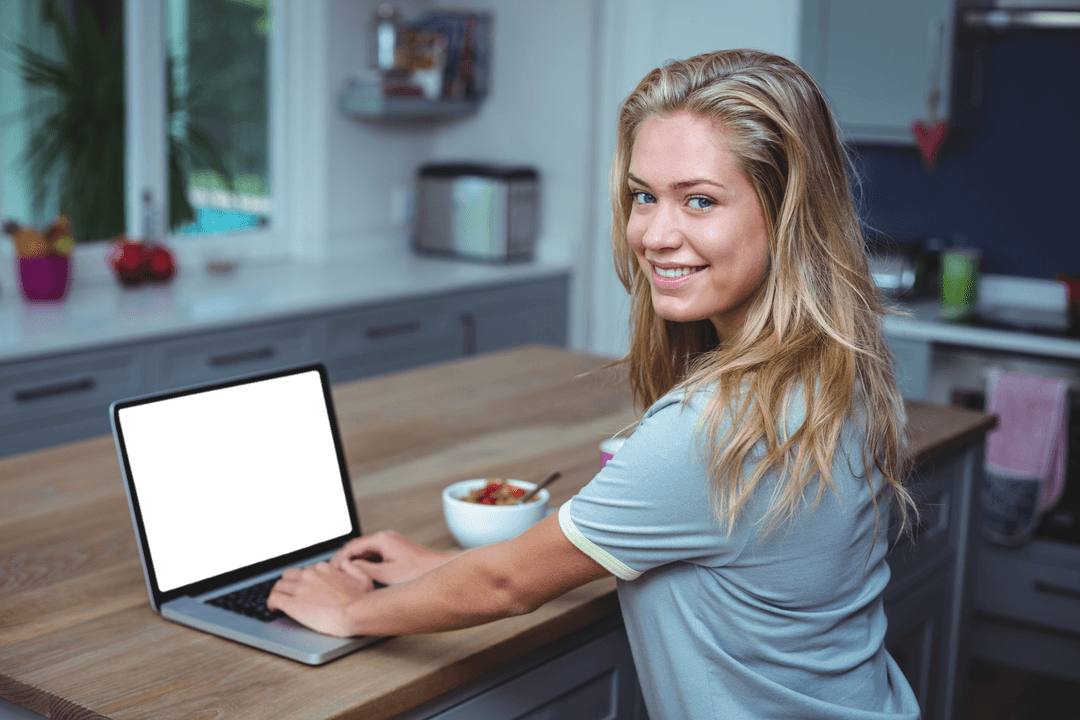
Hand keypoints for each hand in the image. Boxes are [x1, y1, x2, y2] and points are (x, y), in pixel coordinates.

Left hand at [267, 562, 372, 636]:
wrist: (355, 612)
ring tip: (278, 601)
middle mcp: (310, 575)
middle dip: (288, 583)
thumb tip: (344, 564)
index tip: (305, 587)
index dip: (304, 580)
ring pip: (279, 585)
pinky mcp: (293, 604)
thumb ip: (351, 567)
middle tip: (289, 593)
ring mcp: (300, 589)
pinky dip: (271, 603)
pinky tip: (273, 609)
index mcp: (324, 569)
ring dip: (278, 592)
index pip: (307, 570)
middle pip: (289, 575)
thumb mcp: (363, 577)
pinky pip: (274, 599)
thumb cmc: (362, 599)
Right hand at [330, 530, 454, 585]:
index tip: (330, 572)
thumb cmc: (419, 573)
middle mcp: (386, 538)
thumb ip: (365, 571)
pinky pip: (375, 557)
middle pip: (357, 548)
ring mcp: (392, 544)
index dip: (338, 560)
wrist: (442, 571)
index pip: (351, 546)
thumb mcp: (387, 575)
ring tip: (345, 580)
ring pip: (366, 553)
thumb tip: (348, 569)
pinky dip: (366, 566)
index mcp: (382, 540)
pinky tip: (363, 579)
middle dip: (344, 562)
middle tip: (334, 577)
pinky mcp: (397, 552)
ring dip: (355, 565)